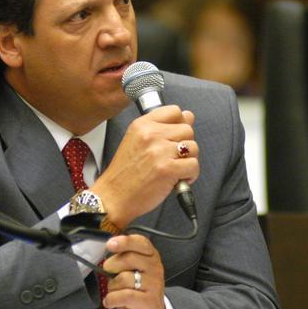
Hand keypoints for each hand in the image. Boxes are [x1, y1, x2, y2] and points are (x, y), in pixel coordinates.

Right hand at [92, 105, 198, 226]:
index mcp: (142, 125)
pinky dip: (190, 175)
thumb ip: (161, 128)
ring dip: (188, 161)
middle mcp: (151, 134)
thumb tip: (189, 116)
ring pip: (193, 147)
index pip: (175, 111)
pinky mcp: (167, 169)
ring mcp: (159, 151)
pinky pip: (194, 165)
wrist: (113, 197)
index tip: (174, 137)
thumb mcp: (136, 141)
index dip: (180, 124)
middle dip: (184, 146)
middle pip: (187, 130)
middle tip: (172, 159)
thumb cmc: (125, 173)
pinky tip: (177, 180)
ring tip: (174, 170)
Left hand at [102, 234, 165, 308]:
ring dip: (112, 287)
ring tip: (115, 292)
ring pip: (123, 278)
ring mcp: (154, 285)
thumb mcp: (131, 271)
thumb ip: (122, 258)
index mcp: (150, 257)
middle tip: (111, 275)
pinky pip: (124, 295)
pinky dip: (111, 299)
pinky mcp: (149, 301)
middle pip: (127, 258)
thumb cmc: (137, 292)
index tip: (110, 244)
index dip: (124, 241)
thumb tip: (107, 250)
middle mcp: (155, 268)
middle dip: (112, 267)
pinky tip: (110, 302)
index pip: (140, 242)